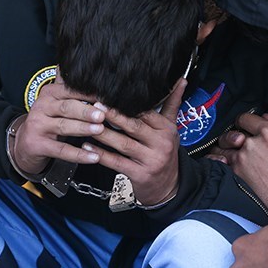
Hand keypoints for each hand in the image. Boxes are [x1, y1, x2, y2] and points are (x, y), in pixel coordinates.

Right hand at [11, 71, 103, 174]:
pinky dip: (79, 154)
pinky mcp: (37, 145)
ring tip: (100, 130)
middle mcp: (42, 107)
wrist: (25, 143)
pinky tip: (94, 157)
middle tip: (102, 114)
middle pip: (67, 107)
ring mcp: (38, 126)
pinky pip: (62, 150)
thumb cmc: (50, 120)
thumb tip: (98, 76)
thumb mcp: (59, 103)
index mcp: (50, 93)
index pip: (71, 91)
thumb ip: (74, 91)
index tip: (108, 98)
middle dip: (86, 111)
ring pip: (64, 127)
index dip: (89, 94)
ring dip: (83, 128)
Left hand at [80, 78, 186, 205]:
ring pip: (123, 144)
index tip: (108, 94)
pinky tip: (87, 146)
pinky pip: (116, 162)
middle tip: (94, 105)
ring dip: (102, 134)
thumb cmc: (164, 154)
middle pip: (133, 126)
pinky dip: (100, 154)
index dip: (126, 103)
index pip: (145, 112)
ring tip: (86, 124)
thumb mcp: (171, 129)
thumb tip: (181, 80)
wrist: (169, 187)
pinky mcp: (140, 175)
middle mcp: (161, 144)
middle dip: (112, 115)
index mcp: (167, 129)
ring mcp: (151, 160)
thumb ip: (172, 104)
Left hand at [211, 113, 267, 214]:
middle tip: (237, 141)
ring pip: (222, 147)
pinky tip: (223, 162)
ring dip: (224, 148)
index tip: (244, 127)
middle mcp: (252, 143)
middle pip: (231, 133)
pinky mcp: (236, 172)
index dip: (244, 122)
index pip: (245, 118)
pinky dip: (219, 161)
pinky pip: (219, 162)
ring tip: (229, 152)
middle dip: (232, 136)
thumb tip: (265, 117)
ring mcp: (242, 158)